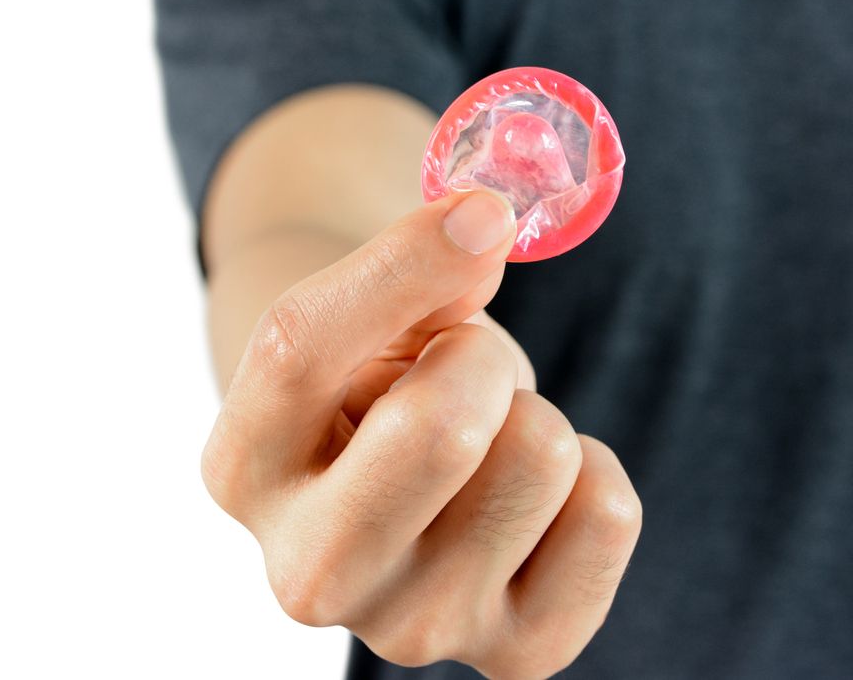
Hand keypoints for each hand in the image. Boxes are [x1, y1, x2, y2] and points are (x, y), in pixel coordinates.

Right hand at [202, 190, 642, 677]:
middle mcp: (310, 573)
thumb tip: (487, 225)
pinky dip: (593, 473)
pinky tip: (534, 496)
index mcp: (243, 470)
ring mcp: (413, 627)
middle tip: (465, 374)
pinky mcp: (515, 653)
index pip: (301, 347)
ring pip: (541, 455)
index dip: (406, 262)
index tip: (481, 216)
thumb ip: (408, 269)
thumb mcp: (371, 317)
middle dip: (480, 359)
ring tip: (489, 444)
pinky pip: (609, 513)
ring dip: (532, 415)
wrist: (409, 484)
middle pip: (442, 427)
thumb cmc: (382, 383)